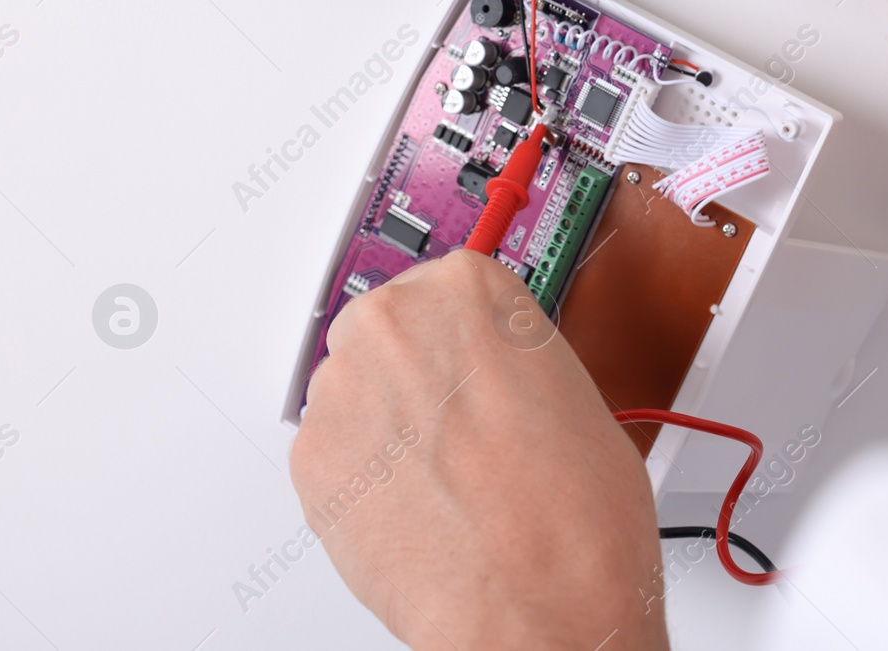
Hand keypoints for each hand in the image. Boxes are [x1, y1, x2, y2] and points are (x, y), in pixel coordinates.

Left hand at [290, 251, 668, 650]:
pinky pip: (334, 450)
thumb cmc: (575, 515)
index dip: (466, 337)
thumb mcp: (574, 392)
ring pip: (358, 390)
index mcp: (469, 290)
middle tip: (461, 428)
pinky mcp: (312, 458)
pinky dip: (364, 476)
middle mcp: (396, 324)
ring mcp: (345, 390)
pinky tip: (416, 505)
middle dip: (419, 375)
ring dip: (387, 424)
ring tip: (446, 478)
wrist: (537, 604)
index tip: (470, 362)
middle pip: (392, 330)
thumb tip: (495, 366)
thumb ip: (516, 355)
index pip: (448, 284)